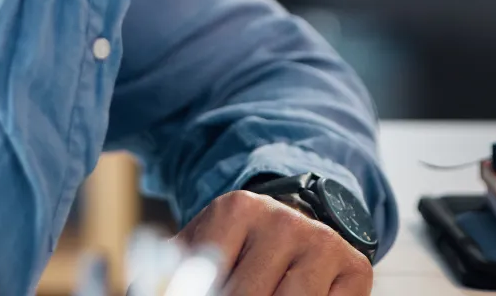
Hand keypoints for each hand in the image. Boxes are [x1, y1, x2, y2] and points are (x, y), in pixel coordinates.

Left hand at [177, 190, 374, 294]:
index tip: (202, 295)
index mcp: (237, 209)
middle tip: (232, 295)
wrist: (299, 227)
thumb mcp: (203, 245)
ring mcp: (322, 243)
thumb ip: (171, 267)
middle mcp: (283, 220)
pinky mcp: (355, 268)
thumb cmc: (241, 247)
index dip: (203, 293)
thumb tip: (139, 288)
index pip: (208, 273)